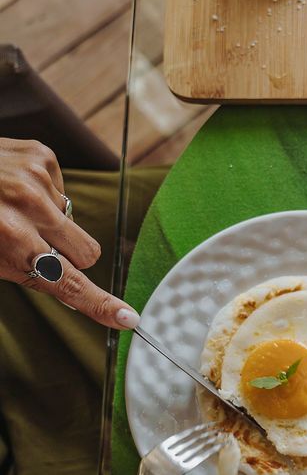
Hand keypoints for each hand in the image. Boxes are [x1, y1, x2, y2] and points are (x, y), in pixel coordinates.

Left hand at [0, 139, 138, 328]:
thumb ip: (28, 274)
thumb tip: (72, 291)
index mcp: (10, 237)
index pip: (67, 281)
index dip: (98, 304)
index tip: (126, 317)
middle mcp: (28, 206)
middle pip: (87, 252)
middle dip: (70, 255)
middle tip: (37, 246)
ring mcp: (37, 177)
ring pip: (73, 222)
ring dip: (50, 222)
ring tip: (12, 209)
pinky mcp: (41, 156)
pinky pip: (63, 192)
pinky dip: (44, 196)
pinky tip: (15, 189)